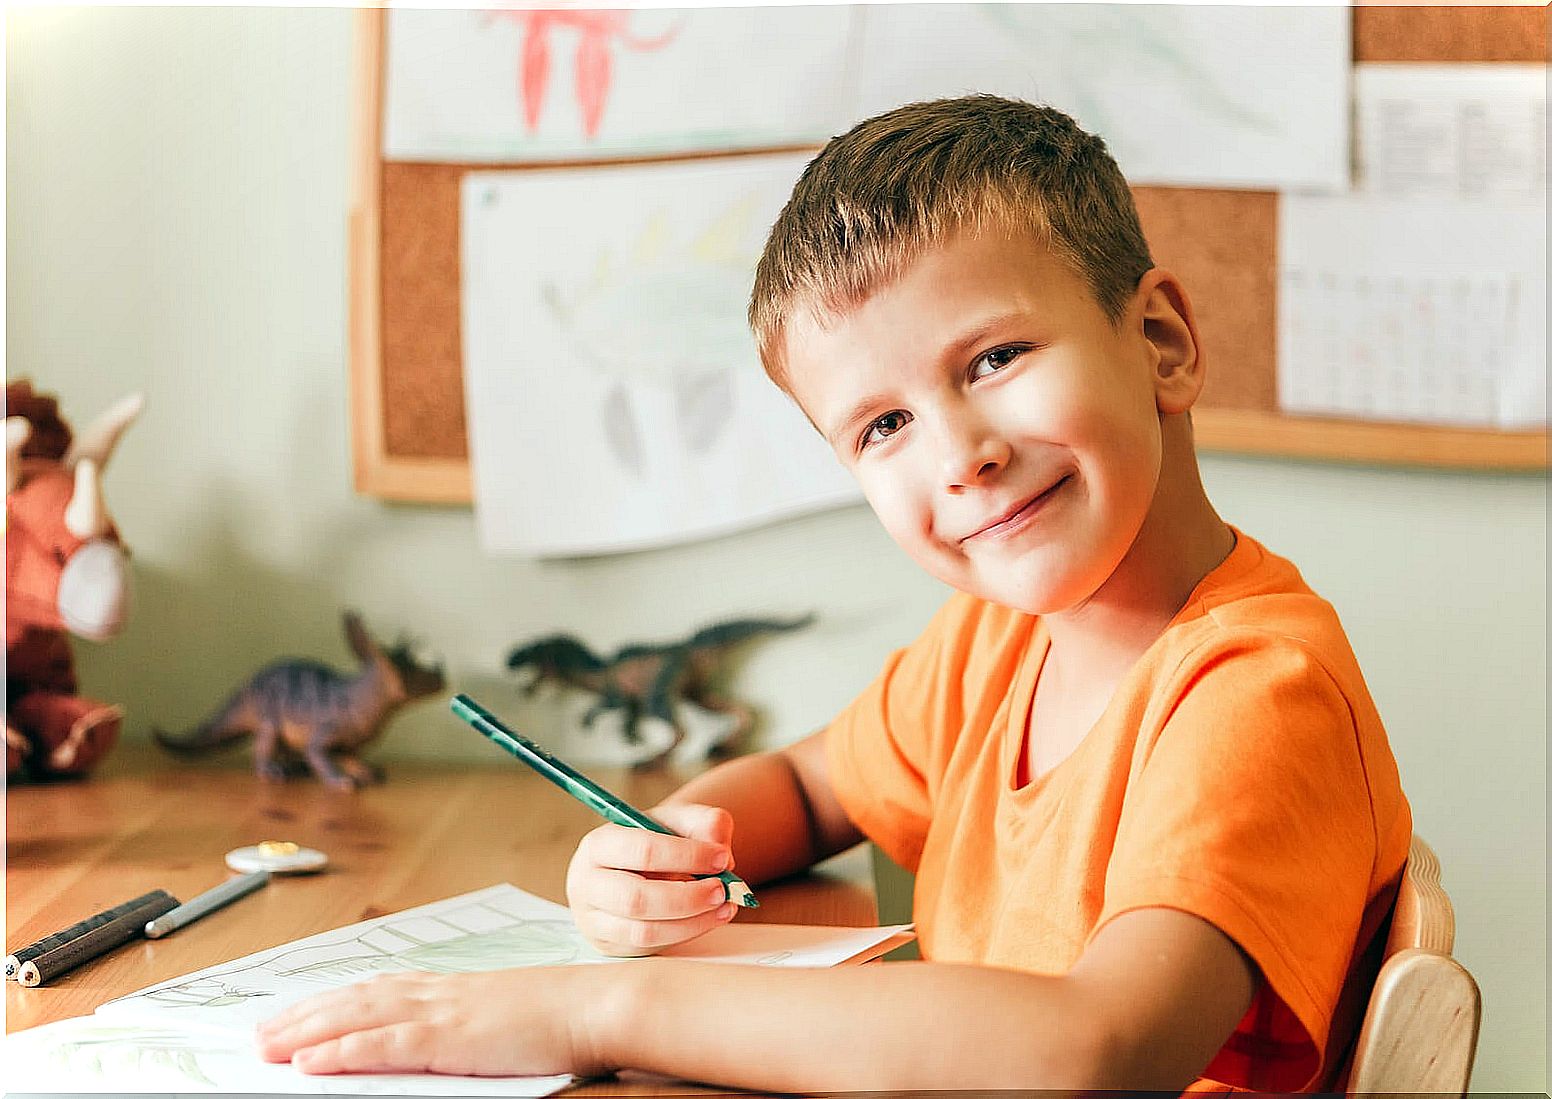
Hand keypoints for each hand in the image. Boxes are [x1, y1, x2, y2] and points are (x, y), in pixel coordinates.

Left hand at [256, 967, 605, 1076]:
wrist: (593, 1005)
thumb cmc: (558, 1015)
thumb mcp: (500, 1014)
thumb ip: (462, 1022)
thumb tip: (432, 1040)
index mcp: (449, 987)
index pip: (374, 988)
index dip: (329, 1001)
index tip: (295, 1012)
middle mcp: (436, 991)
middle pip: (353, 999)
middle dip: (303, 1015)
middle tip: (260, 1035)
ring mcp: (441, 1012)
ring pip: (357, 1016)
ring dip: (307, 1030)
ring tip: (268, 1047)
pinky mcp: (449, 1037)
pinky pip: (384, 1044)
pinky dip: (342, 1050)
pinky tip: (311, 1060)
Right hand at [566, 802, 738, 955]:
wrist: (637, 868)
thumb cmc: (658, 842)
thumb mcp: (679, 822)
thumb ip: (705, 823)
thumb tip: (720, 848)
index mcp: (599, 845)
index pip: (642, 851)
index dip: (687, 856)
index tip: (721, 858)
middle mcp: (587, 884)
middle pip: (636, 899)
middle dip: (687, 897)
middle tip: (722, 889)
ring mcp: (593, 920)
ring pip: (644, 931)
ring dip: (691, 921)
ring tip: (723, 905)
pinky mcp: (609, 946)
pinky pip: (650, 948)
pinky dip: (685, 934)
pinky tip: (709, 918)